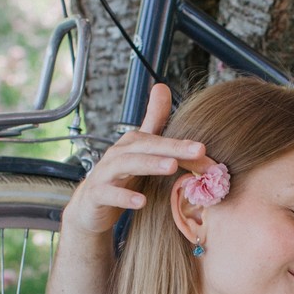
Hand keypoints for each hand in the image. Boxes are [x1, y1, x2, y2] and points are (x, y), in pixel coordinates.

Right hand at [63, 83, 216, 237]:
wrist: (90, 207)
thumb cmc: (120, 177)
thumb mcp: (139, 149)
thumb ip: (153, 122)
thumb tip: (162, 86)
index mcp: (132, 144)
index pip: (158, 140)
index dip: (181, 144)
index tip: (204, 149)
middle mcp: (117, 153)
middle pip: (144, 146)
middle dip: (172, 147)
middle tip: (199, 151)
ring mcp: (105, 173)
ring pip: (126, 164)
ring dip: (149, 164)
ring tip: (172, 167)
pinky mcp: (96, 194)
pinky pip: (108, 194)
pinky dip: (124, 197)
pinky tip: (141, 202)